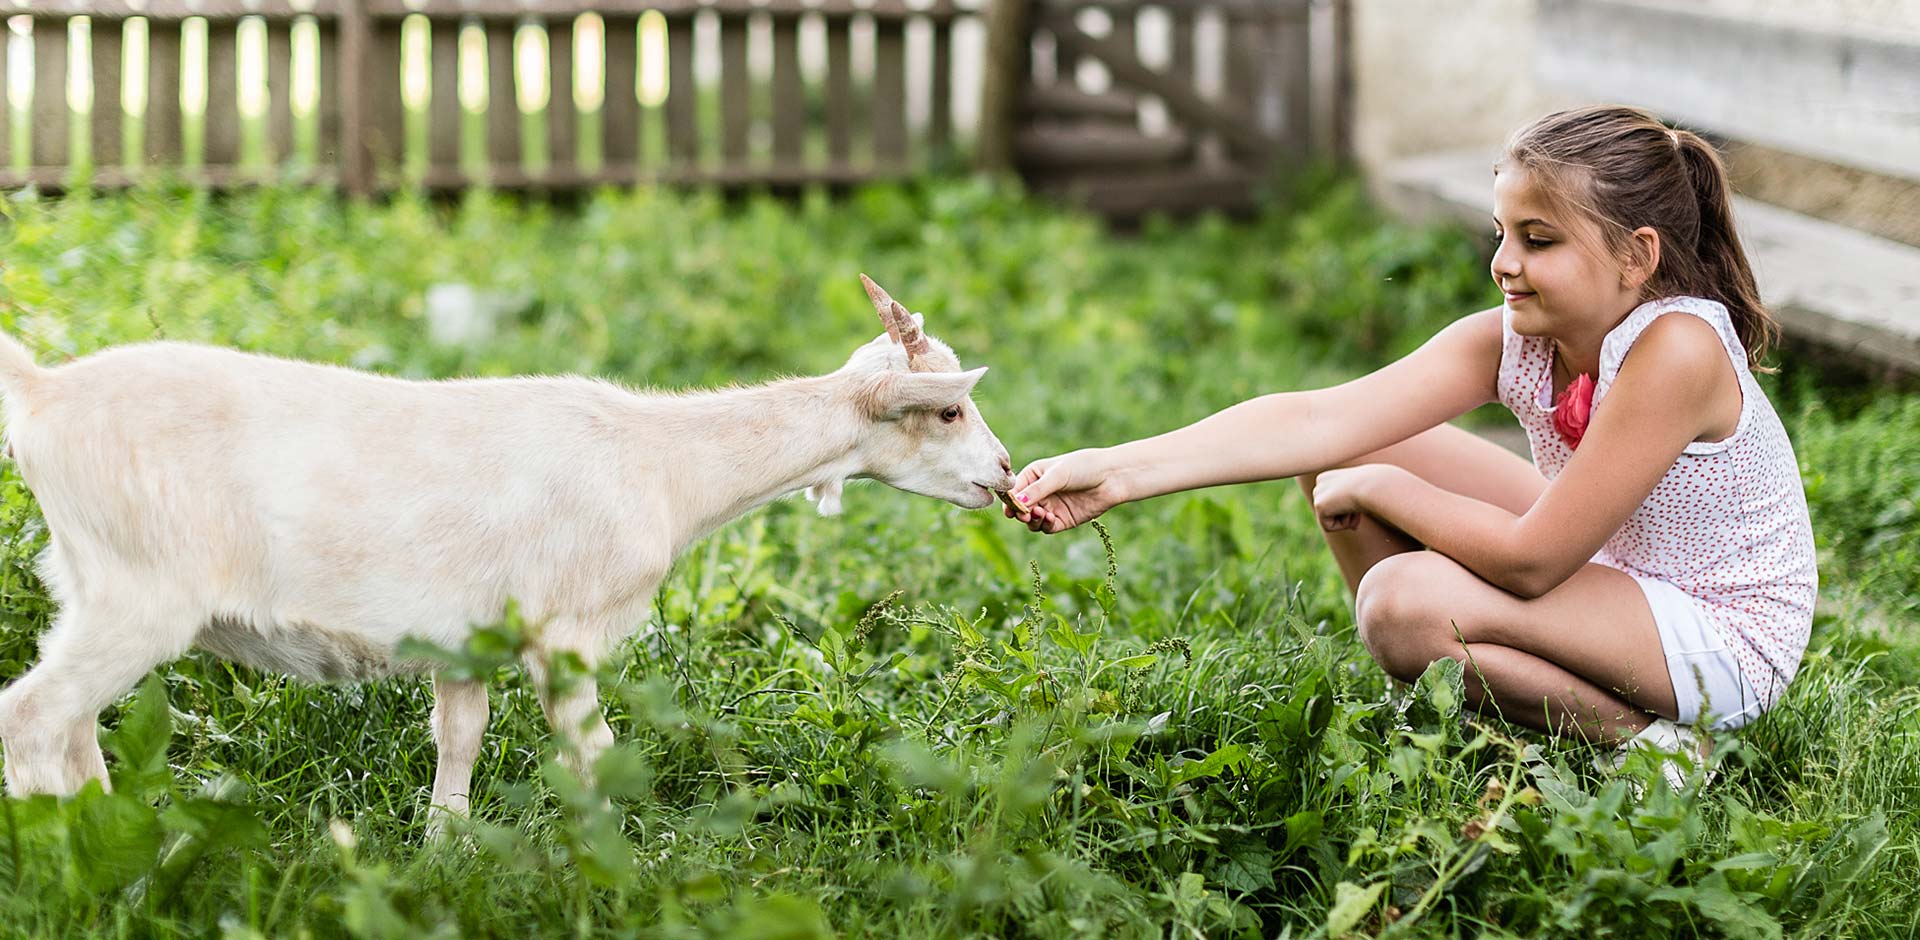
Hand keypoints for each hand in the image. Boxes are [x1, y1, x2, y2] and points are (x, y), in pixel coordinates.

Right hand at [1001, 448, 1125, 534]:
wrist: (1112, 477)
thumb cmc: (1084, 467)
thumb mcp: (1058, 474)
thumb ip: (1037, 490)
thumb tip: (1018, 503)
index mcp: (1034, 475)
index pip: (1014, 490)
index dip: (1010, 500)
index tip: (1011, 507)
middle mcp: (1040, 492)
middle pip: (1021, 508)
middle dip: (1020, 512)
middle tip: (1023, 514)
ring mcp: (1051, 507)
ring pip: (1031, 521)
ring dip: (1031, 520)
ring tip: (1039, 514)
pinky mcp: (1062, 520)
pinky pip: (1046, 527)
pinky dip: (1044, 525)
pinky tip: (1049, 518)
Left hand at [1309, 464, 1392, 531]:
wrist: (1373, 485)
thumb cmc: (1372, 489)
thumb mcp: (1359, 496)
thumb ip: (1351, 507)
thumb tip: (1352, 526)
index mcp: (1328, 477)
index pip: (1334, 503)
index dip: (1348, 509)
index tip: (1359, 502)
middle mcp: (1320, 483)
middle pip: (1330, 512)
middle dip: (1346, 516)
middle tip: (1358, 509)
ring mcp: (1317, 493)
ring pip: (1329, 520)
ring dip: (1346, 519)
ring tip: (1354, 507)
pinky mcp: (1319, 504)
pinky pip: (1328, 527)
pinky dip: (1342, 524)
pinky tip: (1349, 511)